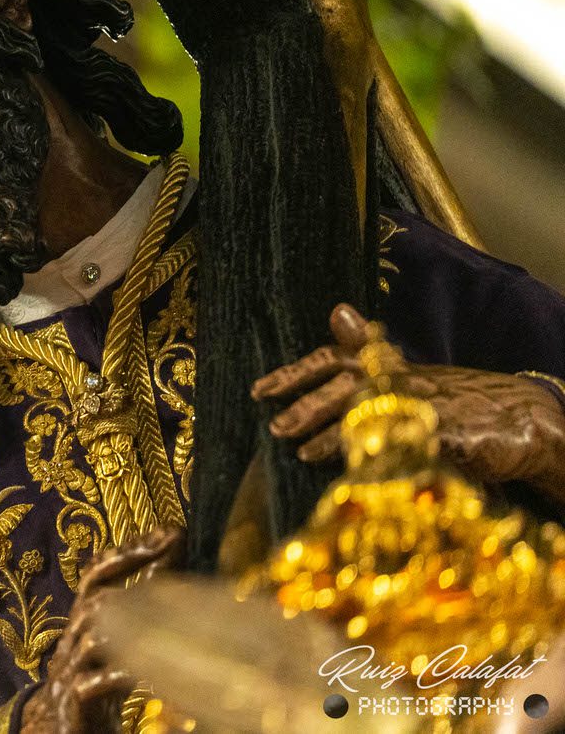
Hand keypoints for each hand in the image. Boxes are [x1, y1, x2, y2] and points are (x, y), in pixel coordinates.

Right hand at [19, 527, 183, 733]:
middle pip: (96, 590)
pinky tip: (143, 670)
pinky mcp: (74, 699)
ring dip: (125, 611)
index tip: (167, 531)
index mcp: (84, 624)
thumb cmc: (93, 690)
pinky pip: (93, 681)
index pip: (99, 575)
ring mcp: (72, 667)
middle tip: (166, 542)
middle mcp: (75, 638)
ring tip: (158, 597)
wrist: (55, 730)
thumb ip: (128, 621)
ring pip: (90, 630)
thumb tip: (163, 588)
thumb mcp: (111, 651)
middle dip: (131, 561)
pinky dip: (118, 673)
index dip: (130, 550)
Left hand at [250, 304, 564, 503]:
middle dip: (308, 406)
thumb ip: (368, 351)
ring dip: (335, 436)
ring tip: (303, 453)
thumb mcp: (410, 371)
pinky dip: (381, 459)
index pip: (333, 359)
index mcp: (390, 365)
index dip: (295, 373)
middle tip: (276, 427)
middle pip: (346, 386)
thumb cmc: (457, 397)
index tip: (259, 390)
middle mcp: (405, 379)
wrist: (525, 418)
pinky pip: (408, 448)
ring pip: (372, 417)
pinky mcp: (451, 438)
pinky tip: (357, 472)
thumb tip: (338, 311)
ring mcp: (428, 408)